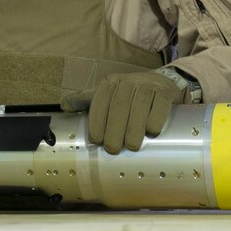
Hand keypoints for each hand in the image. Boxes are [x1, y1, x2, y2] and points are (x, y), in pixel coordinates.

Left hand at [61, 71, 184, 154]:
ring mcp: (148, 84)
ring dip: (134, 127)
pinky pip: (160, 103)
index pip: (101, 101)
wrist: (163, 84)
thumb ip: (88, 101)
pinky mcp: (166, 91)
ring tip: (131, 146)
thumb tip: (64, 106)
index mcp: (110, 83)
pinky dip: (155, 118)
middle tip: (113, 149)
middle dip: (114, 128)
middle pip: (119, 105)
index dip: (97, 121)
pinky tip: (151, 131)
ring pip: (139, 104)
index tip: (96, 141)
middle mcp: (128, 81)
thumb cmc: (131, 96)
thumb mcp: (109, 95)